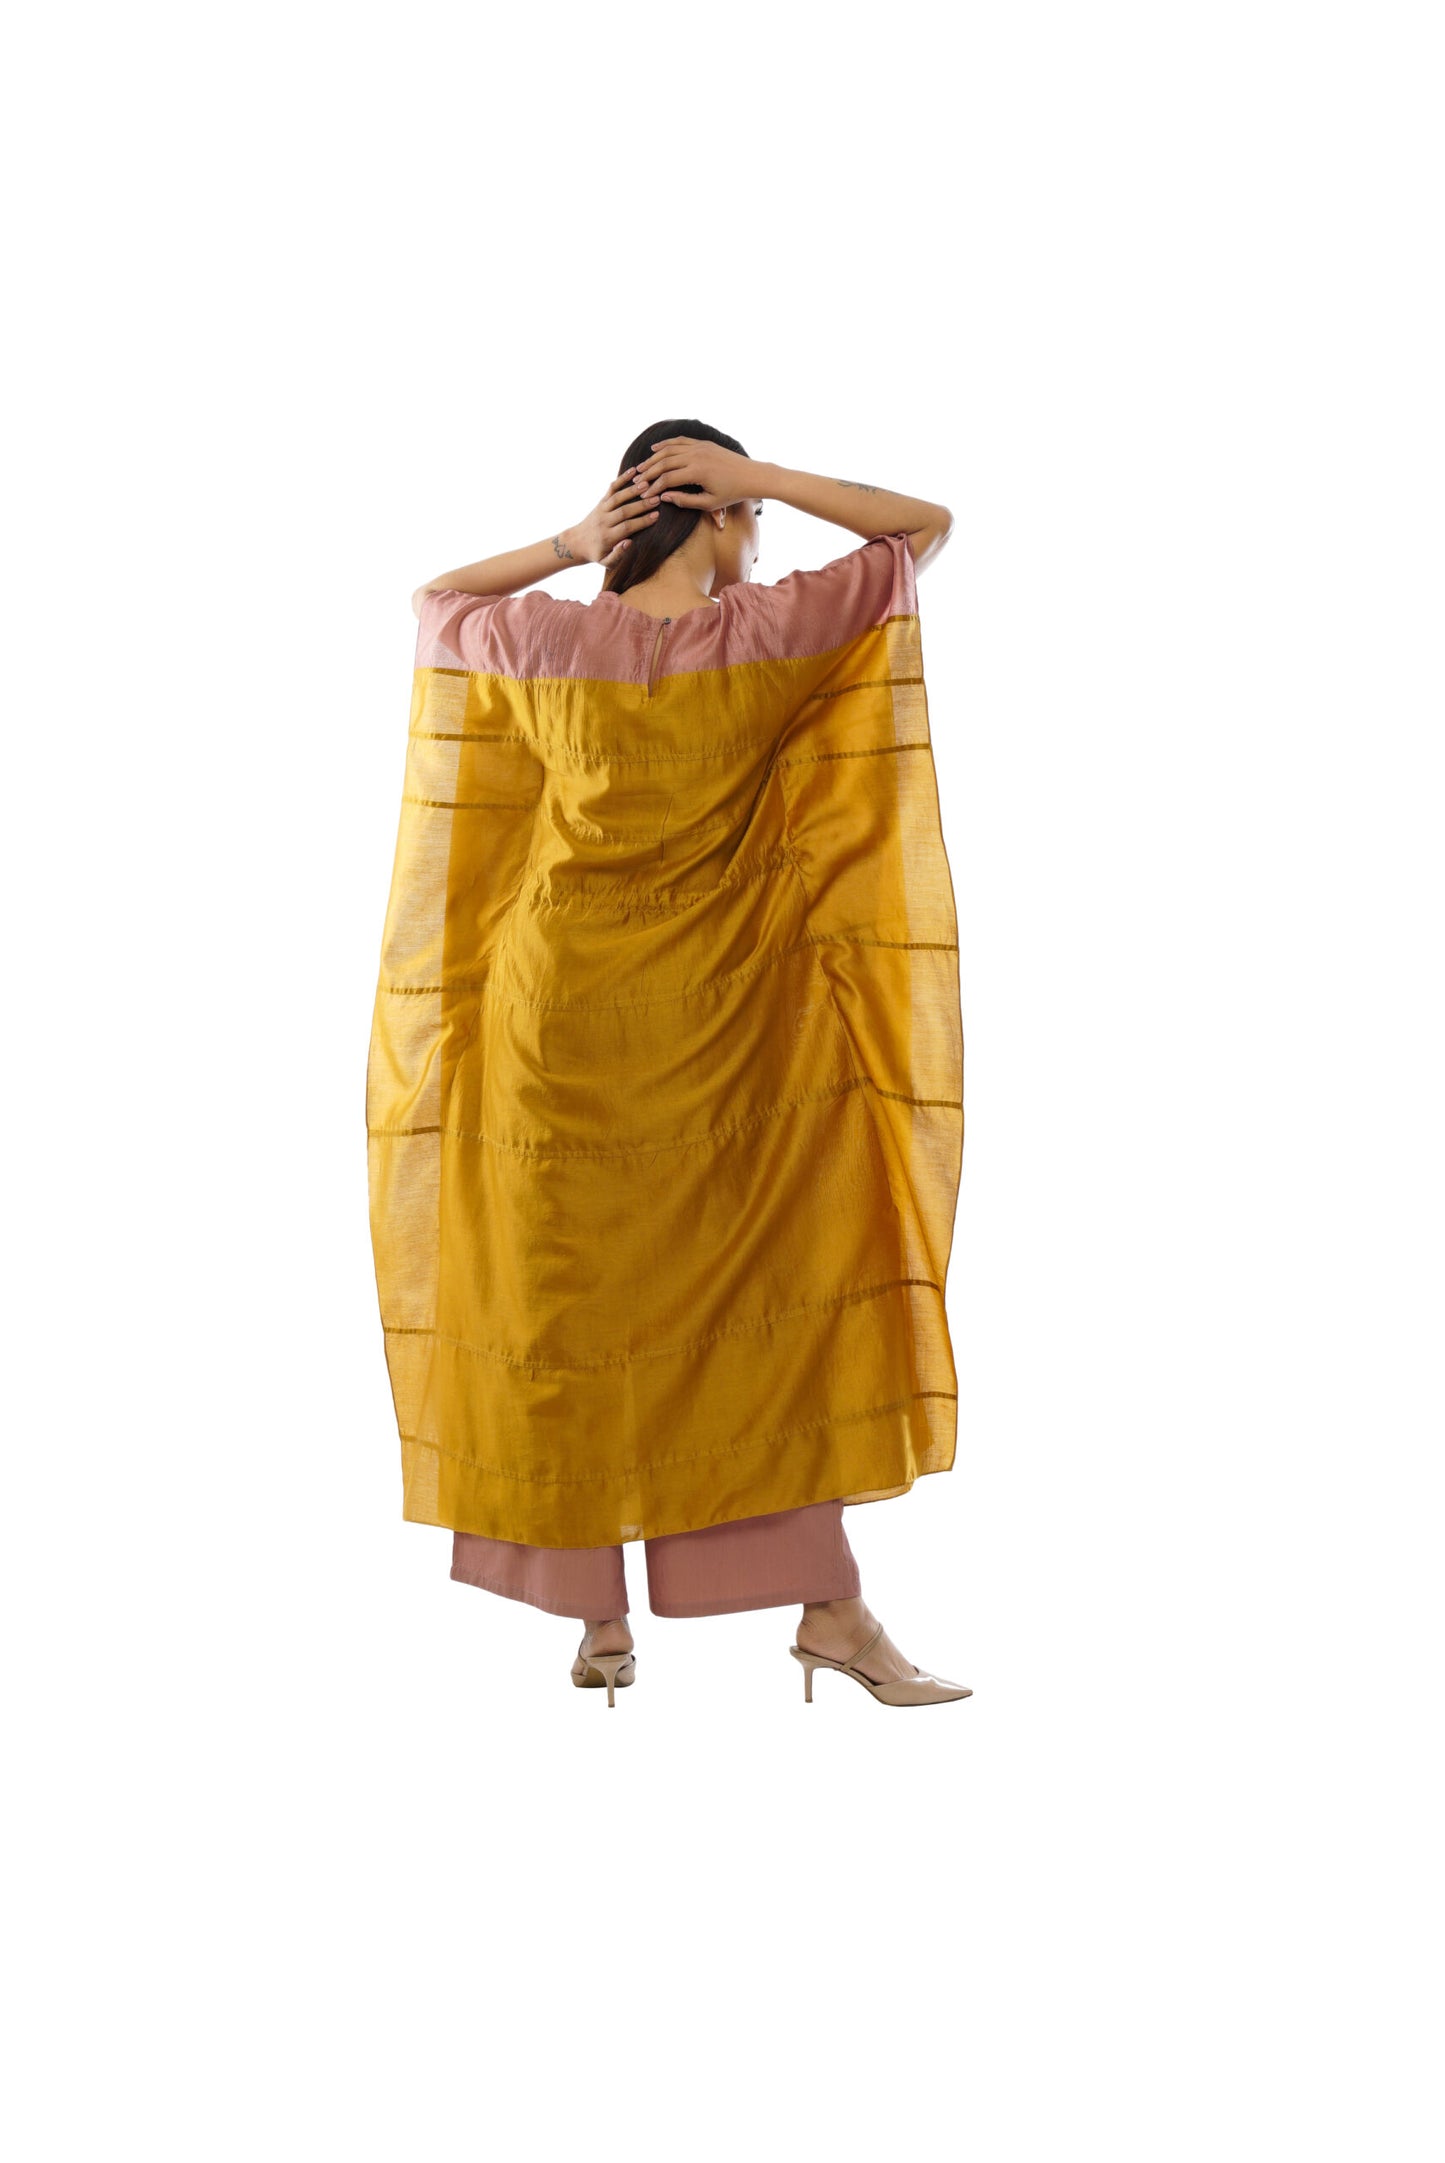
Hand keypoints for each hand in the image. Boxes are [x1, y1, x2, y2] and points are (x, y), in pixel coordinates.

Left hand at [565, 469, 661, 566]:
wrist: (576, 543)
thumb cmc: (596, 554)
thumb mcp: (606, 562)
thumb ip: (617, 555)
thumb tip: (629, 542)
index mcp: (607, 537)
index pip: (627, 527)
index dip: (642, 521)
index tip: (656, 517)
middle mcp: (604, 521)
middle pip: (624, 511)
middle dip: (641, 505)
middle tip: (657, 499)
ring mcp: (602, 509)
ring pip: (618, 497)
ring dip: (632, 490)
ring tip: (648, 484)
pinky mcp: (601, 501)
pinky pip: (611, 488)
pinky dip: (622, 479)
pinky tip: (633, 471)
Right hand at [631, 437, 766, 511]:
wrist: (753, 476)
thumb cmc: (733, 493)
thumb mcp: (709, 503)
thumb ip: (685, 501)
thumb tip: (664, 497)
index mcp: (697, 472)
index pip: (667, 479)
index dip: (653, 487)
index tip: (644, 495)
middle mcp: (696, 456)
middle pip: (664, 462)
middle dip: (648, 472)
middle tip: (636, 480)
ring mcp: (700, 447)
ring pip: (669, 449)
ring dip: (653, 458)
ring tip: (641, 466)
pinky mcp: (703, 443)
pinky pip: (680, 441)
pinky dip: (666, 445)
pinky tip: (655, 449)